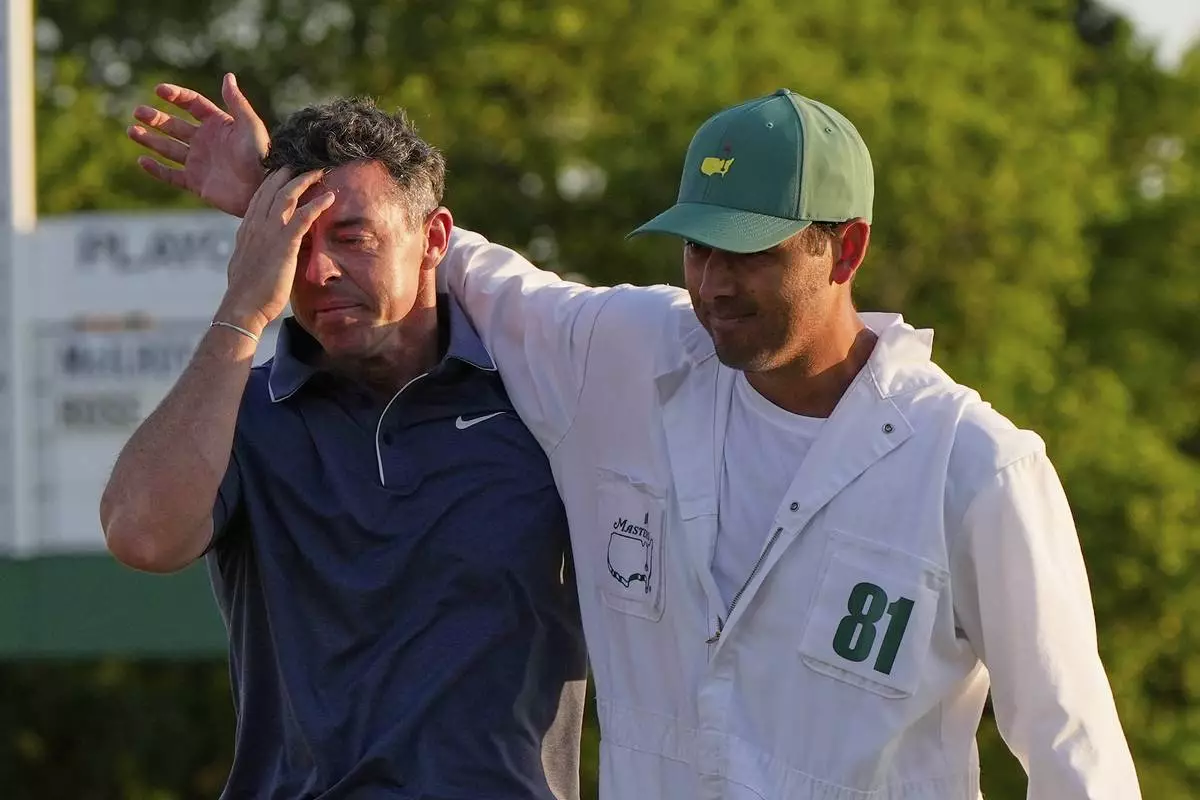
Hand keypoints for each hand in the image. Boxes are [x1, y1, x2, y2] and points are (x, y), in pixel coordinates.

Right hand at [129, 73, 268, 217]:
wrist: (263, 190)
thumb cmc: (261, 156)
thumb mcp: (250, 125)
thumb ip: (236, 102)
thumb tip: (228, 76)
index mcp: (219, 125)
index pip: (193, 104)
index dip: (176, 96)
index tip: (160, 90)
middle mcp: (206, 142)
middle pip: (175, 126)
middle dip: (156, 118)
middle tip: (138, 112)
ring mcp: (200, 163)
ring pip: (169, 149)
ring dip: (150, 140)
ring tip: (132, 130)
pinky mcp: (197, 183)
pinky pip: (171, 175)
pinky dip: (156, 170)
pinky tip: (142, 160)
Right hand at [215, 168, 334, 335]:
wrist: (242, 307)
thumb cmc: (247, 293)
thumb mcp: (247, 264)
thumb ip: (255, 251)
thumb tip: (262, 251)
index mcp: (246, 230)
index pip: (259, 197)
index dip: (272, 182)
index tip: (283, 172)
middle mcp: (255, 225)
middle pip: (271, 189)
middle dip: (286, 172)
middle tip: (301, 163)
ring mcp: (268, 232)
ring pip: (286, 196)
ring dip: (304, 181)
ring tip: (319, 172)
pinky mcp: (283, 243)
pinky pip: (303, 217)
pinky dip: (318, 204)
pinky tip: (331, 197)